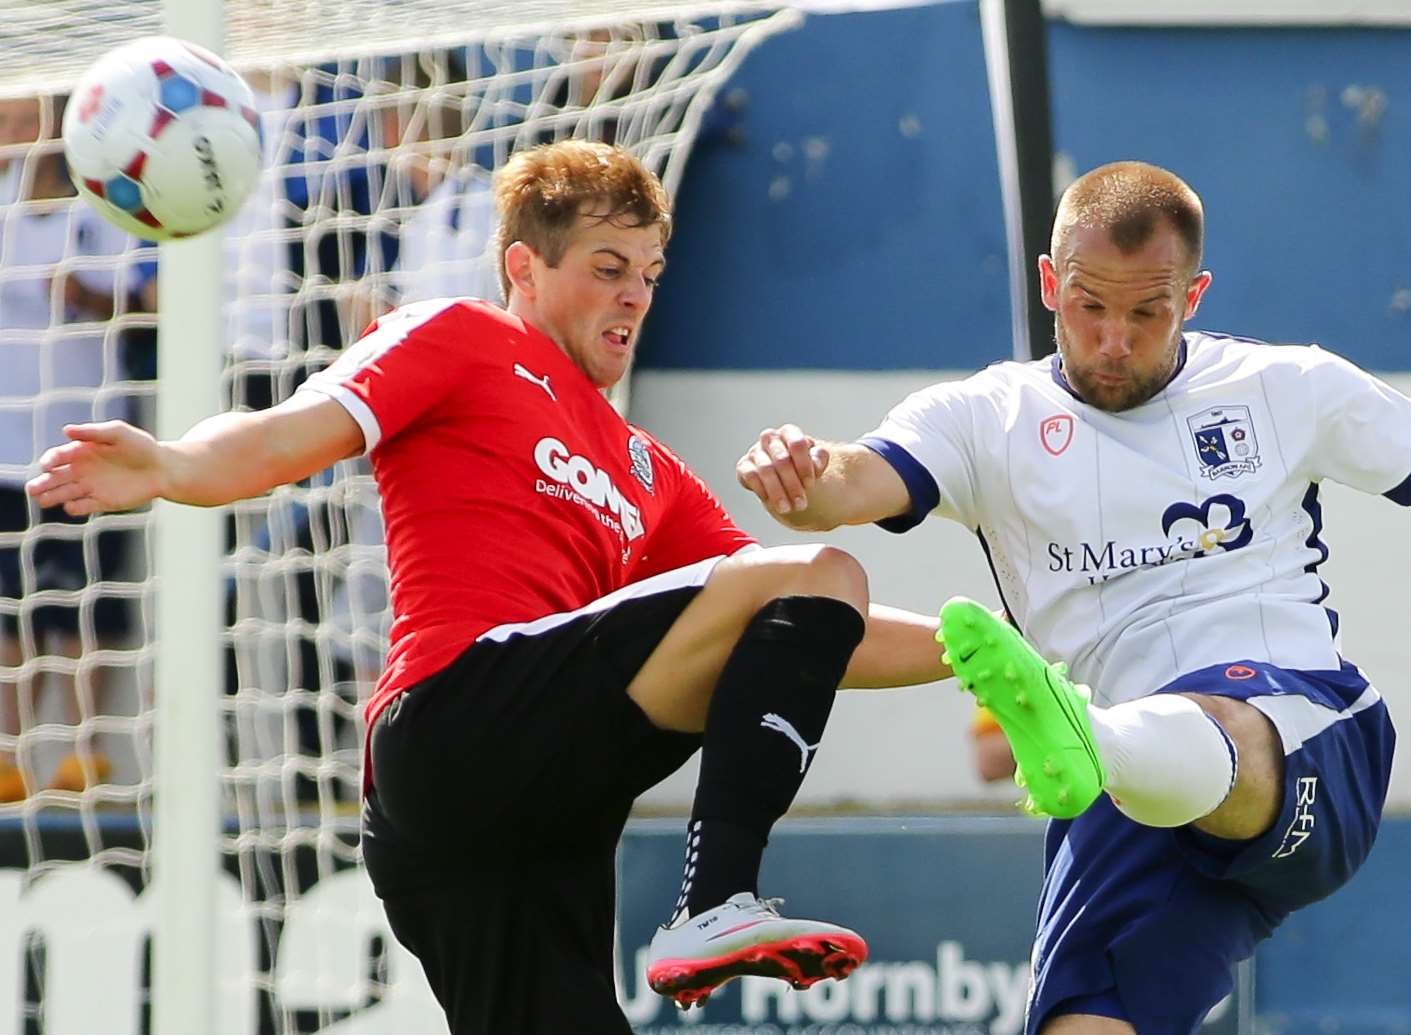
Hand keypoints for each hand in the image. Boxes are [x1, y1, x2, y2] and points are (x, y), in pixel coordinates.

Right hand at [25, 421, 165, 515]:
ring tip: (43, 499)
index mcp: (82, 451)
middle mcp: (82, 469)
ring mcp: (91, 487)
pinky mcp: (102, 502)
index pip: (58, 457)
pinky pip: (83, 507)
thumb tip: (66, 430)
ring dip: (52, 497)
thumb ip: (93, 432)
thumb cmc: (142, 446)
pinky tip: (72, 505)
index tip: (47, 465)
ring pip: (64, 493)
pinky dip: (75, 507)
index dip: (49, 461)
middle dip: (42, 483)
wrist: (163, 468)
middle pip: (55, 478)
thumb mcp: (119, 433)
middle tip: (33, 489)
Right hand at [736, 424, 829, 514]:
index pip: (797, 444)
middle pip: (782, 460)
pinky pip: (751, 477)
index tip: (810, 484)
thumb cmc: (801, 466)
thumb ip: (819, 459)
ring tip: (787, 508)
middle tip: (801, 504)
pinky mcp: (743, 466)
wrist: (785, 475)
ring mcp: (755, 451)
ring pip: (766, 470)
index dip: (804, 466)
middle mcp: (770, 438)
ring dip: (778, 492)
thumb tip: (816, 462)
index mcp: (789, 432)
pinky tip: (771, 503)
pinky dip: (762, 490)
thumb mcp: (815, 462)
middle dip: (792, 485)